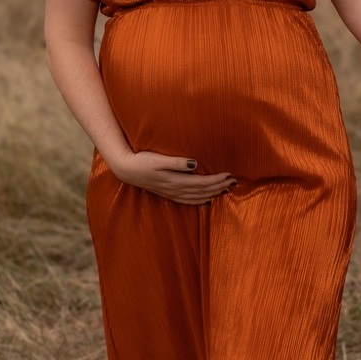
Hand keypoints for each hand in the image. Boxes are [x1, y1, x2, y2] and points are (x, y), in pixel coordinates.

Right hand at [109, 150, 235, 203]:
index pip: (203, 182)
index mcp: (176, 180)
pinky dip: (201, 200)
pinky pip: (189, 201)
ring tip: (226, 189)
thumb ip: (176, 162)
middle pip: (203, 191)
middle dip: (219, 186)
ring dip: (213, 193)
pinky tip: (207, 199)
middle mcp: (176, 189)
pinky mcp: (168, 194)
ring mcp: (172, 193)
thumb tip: (194, 164)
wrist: (126, 170)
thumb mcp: (158, 159)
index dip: (217, 180)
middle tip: (234, 181)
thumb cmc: (142, 160)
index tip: (230, 175)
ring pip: (198, 197)